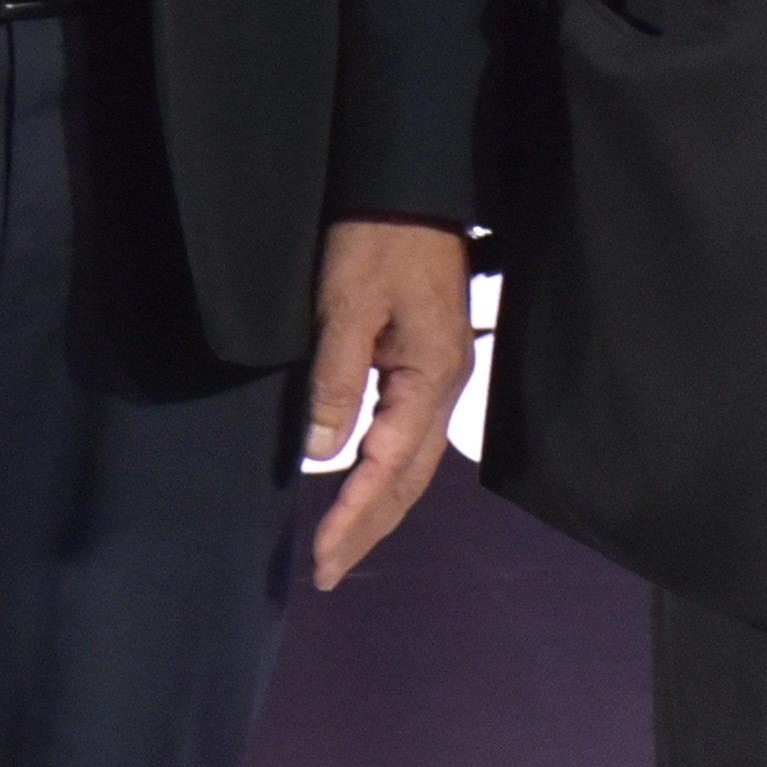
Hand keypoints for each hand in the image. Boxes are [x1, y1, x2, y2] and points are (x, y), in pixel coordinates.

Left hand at [302, 217, 480, 587]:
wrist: (412, 192)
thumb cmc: (378, 243)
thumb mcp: (349, 305)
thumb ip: (337, 380)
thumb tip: (322, 453)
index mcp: (431, 375)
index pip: (389, 465)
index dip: (354, 515)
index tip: (321, 556)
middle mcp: (445, 386)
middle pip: (411, 478)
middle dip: (370, 529)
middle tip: (328, 574)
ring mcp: (442, 376)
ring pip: (414, 463)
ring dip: (379, 509)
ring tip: (342, 547)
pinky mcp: (430, 364)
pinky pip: (409, 439)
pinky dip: (385, 476)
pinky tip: (363, 488)